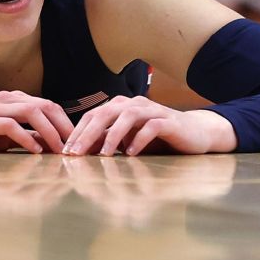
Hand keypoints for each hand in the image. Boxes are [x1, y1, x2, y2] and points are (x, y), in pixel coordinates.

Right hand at [0, 91, 74, 153]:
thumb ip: (22, 135)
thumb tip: (47, 145)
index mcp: (10, 100)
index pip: (47, 105)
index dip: (64, 122)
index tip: (76, 142)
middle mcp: (4, 99)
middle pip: (45, 105)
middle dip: (63, 126)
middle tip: (75, 146)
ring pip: (32, 112)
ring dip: (50, 132)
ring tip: (59, 150)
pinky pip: (11, 125)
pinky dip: (26, 137)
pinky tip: (35, 151)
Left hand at [61, 96, 236, 155]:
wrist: (194, 133)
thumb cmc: (157, 138)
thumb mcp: (127, 140)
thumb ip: (106, 140)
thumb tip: (80, 151)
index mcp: (121, 106)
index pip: (93, 116)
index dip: (77, 132)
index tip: (65, 151)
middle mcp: (134, 104)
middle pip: (105, 113)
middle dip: (88, 134)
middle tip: (76, 153)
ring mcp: (153, 110)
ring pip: (128, 117)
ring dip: (113, 136)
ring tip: (104, 155)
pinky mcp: (170, 121)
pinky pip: (152, 127)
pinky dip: (140, 139)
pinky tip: (131, 153)